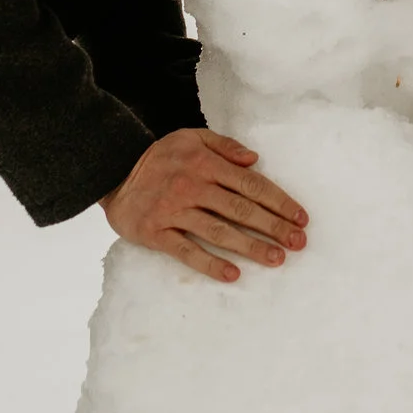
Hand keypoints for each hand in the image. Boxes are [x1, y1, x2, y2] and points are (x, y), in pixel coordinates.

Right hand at [101, 128, 308, 282]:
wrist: (111, 170)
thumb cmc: (159, 157)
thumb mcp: (191, 137)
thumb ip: (225, 145)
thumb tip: (255, 159)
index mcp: (205, 163)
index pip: (251, 184)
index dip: (279, 201)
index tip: (301, 217)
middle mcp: (192, 186)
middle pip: (241, 210)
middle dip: (274, 227)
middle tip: (299, 243)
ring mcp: (174, 211)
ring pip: (219, 232)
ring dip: (251, 247)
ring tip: (276, 259)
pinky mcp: (156, 232)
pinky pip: (186, 251)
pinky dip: (210, 264)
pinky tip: (233, 274)